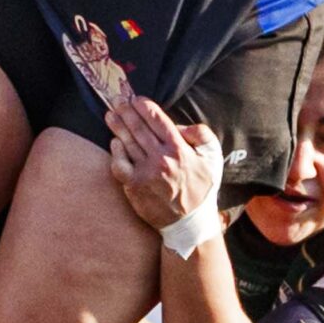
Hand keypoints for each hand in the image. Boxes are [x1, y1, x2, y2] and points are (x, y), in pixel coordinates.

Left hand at [106, 97, 226, 231]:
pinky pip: (119, 165)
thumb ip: (201, 134)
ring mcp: (145, 173)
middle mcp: (161, 159)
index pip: (157, 120)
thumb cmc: (202, 187)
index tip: (136, 99)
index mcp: (179, 149)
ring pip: (127, 143)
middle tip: (117, 101)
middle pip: (139, 128)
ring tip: (110, 115)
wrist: (190, 222)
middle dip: (126, 111)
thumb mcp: (213, 157)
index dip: (144, 107)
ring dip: (117, 126)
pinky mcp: (134, 186)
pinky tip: (115, 143)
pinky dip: (116, 152)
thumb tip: (180, 126)